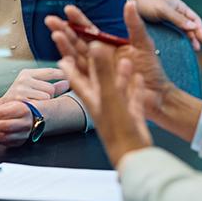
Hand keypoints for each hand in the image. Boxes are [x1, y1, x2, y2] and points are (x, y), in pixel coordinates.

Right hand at [0, 67, 69, 102]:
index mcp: (27, 73)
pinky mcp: (21, 100)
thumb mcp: (33, 88)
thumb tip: (68, 81)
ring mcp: (21, 89)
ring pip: (47, 97)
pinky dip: (38, 108)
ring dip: (44, 103)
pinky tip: (31, 108)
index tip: (70, 77)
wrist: (0, 110)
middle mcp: (24, 79)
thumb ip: (53, 85)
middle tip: (38, 99)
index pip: (49, 72)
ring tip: (33, 104)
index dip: (61, 75)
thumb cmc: (19, 99)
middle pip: (50, 88)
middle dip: (49, 95)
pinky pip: (40, 104)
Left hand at [0, 100, 33, 145]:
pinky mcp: (18, 143)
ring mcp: (22, 135)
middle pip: (5, 126)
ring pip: (4, 137)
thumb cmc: (14, 110)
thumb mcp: (7, 104)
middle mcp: (24, 123)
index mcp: (22, 110)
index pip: (4, 113)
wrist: (27, 118)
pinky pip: (3, 143)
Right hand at [46, 1, 173, 123]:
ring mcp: (96, 72)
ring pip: (75, 57)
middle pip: (77, 42)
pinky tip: (63, 61)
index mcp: (107, 45)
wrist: (158, 95)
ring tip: (56, 35)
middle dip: (63, 31)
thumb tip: (130, 3)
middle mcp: (98, 57)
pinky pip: (82, 77)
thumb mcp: (143, 43)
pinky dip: (72, 70)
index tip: (68, 9)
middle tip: (51, 21)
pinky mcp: (97, 86)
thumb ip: (135, 24)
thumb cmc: (151, 70)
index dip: (78, 19)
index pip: (89, 29)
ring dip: (65, 47)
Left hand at [58, 41, 151, 167]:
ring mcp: (117, 111)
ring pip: (115, 88)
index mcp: (92, 98)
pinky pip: (132, 98)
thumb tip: (95, 45)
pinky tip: (138, 78)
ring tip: (122, 60)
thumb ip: (103, 71)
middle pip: (95, 78)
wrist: (134, 155)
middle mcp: (102, 103)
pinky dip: (134, 87)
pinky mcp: (131, 117)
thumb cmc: (117, 129)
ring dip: (118, 74)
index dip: (70, 65)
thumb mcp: (109, 95)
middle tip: (92, 48)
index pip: (77, 77)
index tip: (63, 55)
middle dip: (94, 63)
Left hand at [130, 0, 201, 50]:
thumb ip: (178, 19)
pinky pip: (173, 34)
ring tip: (192, 50)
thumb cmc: (146, 3)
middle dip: (195, 36)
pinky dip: (179, 40)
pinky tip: (179, 47)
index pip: (194, 19)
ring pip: (182, 31)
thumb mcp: (163, 10)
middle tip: (198, 48)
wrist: (127, 1)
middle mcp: (175, 13)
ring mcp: (168, 20)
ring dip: (188, 39)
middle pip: (190, 26)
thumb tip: (194, 27)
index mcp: (179, 6)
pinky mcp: (160, 26)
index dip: (200, 29)